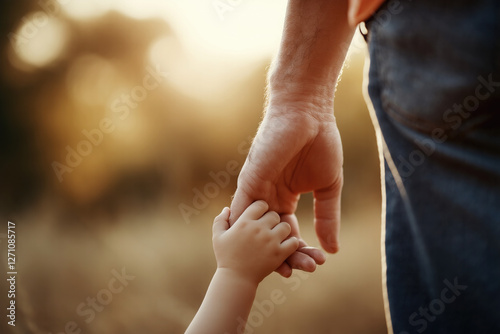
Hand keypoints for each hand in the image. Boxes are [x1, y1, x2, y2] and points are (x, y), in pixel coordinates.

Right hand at [212, 201, 299, 284]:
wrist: (235, 279)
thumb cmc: (225, 257)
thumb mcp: (217, 236)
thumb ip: (220, 220)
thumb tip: (227, 209)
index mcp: (244, 222)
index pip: (260, 205)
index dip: (262, 208)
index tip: (261, 215)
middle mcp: (258, 229)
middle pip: (274, 215)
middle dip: (272, 220)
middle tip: (269, 227)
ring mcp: (270, 241)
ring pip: (285, 227)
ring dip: (282, 230)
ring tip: (277, 236)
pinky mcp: (279, 254)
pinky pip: (294, 242)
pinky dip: (292, 243)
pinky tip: (285, 245)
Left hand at [230, 99, 342, 276]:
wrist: (308, 115)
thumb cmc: (320, 144)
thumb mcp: (327, 187)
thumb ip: (328, 216)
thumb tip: (333, 248)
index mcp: (285, 198)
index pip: (287, 233)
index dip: (298, 251)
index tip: (313, 266)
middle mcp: (267, 198)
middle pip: (271, 236)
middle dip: (287, 257)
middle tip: (304, 272)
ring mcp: (257, 191)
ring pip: (257, 230)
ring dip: (269, 250)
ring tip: (287, 270)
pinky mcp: (249, 182)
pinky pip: (242, 213)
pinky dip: (248, 233)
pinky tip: (256, 253)